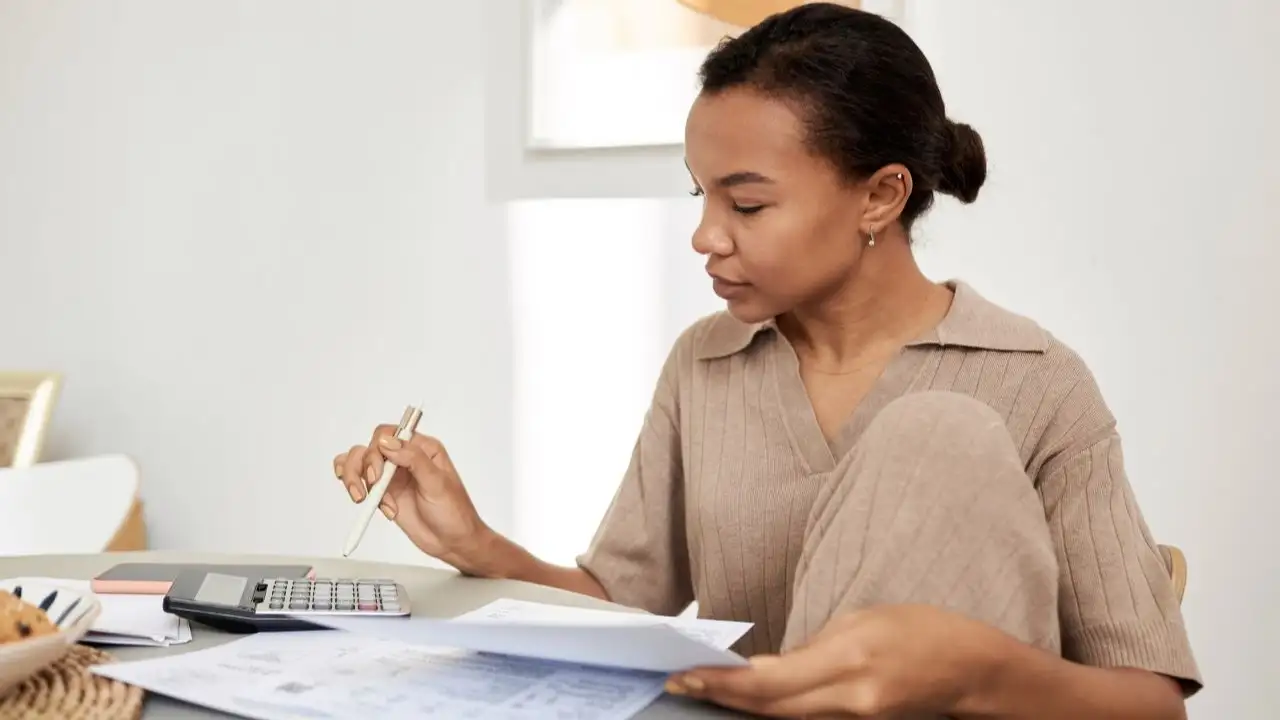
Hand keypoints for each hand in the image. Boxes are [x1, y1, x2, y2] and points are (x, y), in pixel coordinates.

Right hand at [334, 427, 494, 574]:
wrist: (452, 542)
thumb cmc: (454, 512)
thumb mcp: (437, 483)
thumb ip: (413, 459)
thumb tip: (387, 442)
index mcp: (423, 448)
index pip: (390, 434)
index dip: (378, 448)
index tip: (379, 471)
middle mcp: (405, 458)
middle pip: (369, 447)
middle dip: (365, 467)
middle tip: (375, 487)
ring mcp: (392, 475)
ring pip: (358, 462)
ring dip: (353, 478)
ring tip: (362, 498)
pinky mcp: (384, 493)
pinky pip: (359, 480)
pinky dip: (354, 487)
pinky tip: (369, 502)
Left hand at [666, 605, 1001, 718]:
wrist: (973, 670)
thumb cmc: (924, 631)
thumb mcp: (863, 619)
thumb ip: (815, 646)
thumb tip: (772, 667)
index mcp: (848, 659)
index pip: (769, 682)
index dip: (723, 683)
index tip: (687, 673)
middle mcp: (849, 699)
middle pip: (769, 709)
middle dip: (721, 697)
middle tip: (680, 683)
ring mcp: (856, 719)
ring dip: (742, 706)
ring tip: (703, 688)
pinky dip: (774, 711)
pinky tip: (748, 701)